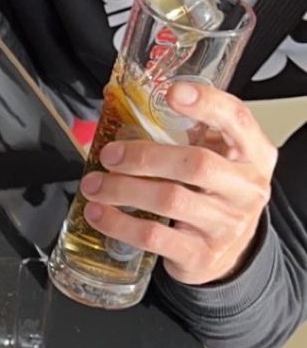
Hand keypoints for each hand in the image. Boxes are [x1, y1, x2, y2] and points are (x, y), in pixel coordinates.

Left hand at [80, 82, 275, 286]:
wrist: (231, 253)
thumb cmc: (217, 195)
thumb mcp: (221, 160)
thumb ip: (193, 134)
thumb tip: (127, 107)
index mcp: (254, 154)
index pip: (237, 120)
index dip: (206, 103)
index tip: (172, 92)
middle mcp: (246, 188)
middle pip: (196, 164)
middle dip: (144, 156)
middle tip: (109, 155)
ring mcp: (226, 225)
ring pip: (170, 201)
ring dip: (123, 190)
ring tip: (94, 185)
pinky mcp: (201, 256)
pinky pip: (154, 238)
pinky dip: (119, 224)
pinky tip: (99, 214)